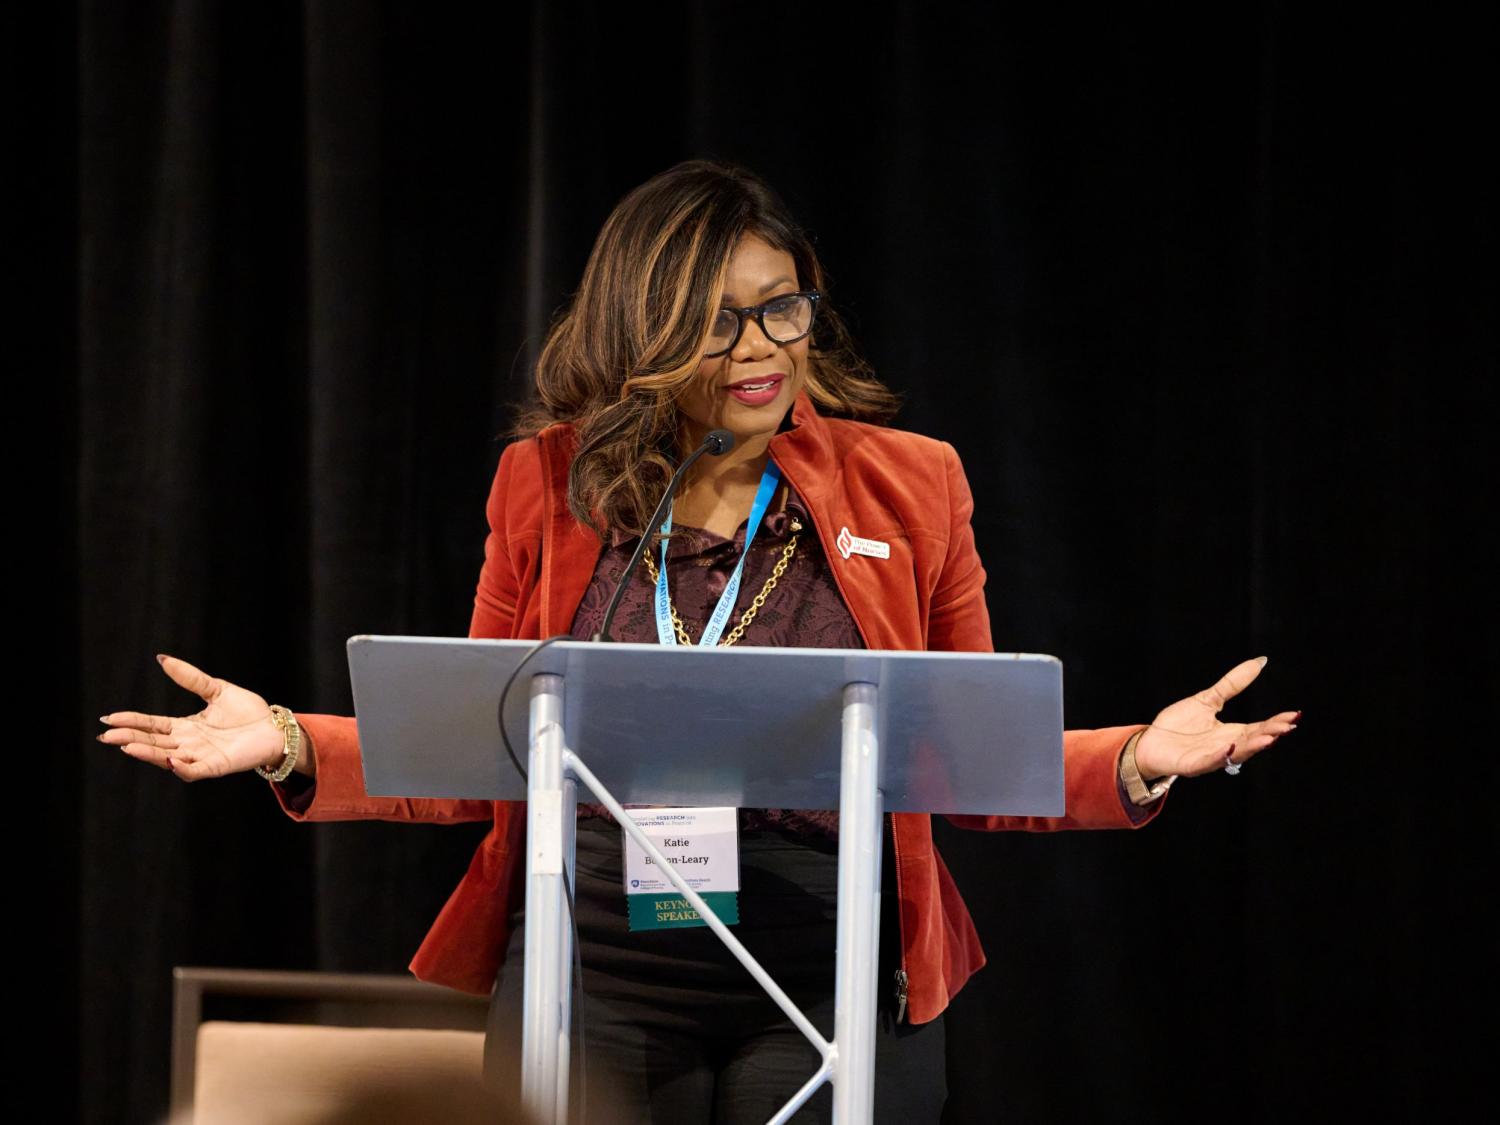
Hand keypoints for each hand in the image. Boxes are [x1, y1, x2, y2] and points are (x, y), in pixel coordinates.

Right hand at [98, 655, 287, 781]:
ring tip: (127, 747)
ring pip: (167, 757)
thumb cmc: (248, 711)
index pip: (153, 725)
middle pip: (154, 742)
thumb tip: (162, 659)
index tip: (109, 718)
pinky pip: (194, 770)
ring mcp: (200, 756)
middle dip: (130, 739)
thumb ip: (190, 677)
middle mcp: (188, 744)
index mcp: (186, 727)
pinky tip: (169, 760)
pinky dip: (181, 767)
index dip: (132, 722)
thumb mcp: (216, 689)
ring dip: (148, 753)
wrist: (276, 727)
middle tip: (107, 735)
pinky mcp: (216, 766)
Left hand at [1134, 656, 1298, 779]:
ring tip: (1269, 738)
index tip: (1294, 715)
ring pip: (1236, 754)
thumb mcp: (1208, 700)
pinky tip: (1230, 747)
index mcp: (1231, 733)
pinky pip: (1209, 761)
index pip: (1259, 728)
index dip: (1275, 723)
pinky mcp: (1192, 765)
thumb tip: (1259, 662)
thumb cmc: (1178, 725)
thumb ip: (1232, 684)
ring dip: (1252, 747)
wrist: (1149, 741)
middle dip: (1270, 734)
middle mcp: (1225, 747)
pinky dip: (1221, 755)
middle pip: (1252, 741)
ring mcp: (1210, 757)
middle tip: (1287, 726)